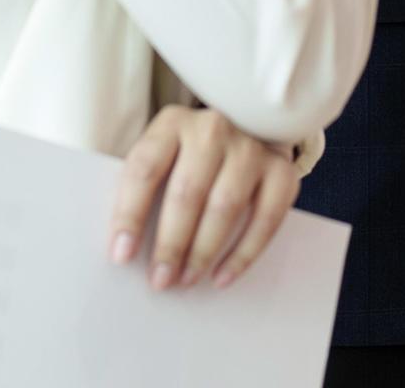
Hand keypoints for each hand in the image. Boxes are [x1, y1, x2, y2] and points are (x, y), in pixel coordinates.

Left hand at [107, 106, 300, 292]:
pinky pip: (266, 217)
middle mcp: (213, 129)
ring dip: (204, 251)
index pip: (144, 169)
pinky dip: (244, 253)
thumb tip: (127, 250)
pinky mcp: (282, 169)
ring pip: (225, 206)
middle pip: (187, 192)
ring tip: (187, 279)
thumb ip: (144, 190)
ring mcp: (250, 147)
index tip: (121, 256)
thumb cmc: (191, 157)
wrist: (249, 129)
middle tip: (160, 280)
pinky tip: (222, 276)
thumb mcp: (163, 157)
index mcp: (172, 124)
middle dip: (171, 244)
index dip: (129, 215)